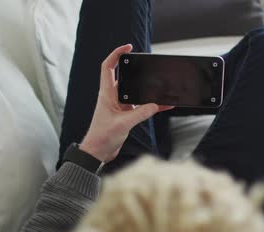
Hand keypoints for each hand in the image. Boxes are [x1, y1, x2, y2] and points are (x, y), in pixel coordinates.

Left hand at [79, 44, 173, 162]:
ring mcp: (120, 106)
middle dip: (137, 70)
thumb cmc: (102, 137)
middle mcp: (113, 97)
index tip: (128, 48)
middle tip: (148, 65)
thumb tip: (154, 104)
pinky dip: (153, 106)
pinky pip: (142, 107)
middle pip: (125, 77)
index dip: (116, 54)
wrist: (98, 152)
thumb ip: (140, 114)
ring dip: (147, 90)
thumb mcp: (122, 124)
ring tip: (161, 85)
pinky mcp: (126, 116)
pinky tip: (165, 105)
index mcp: (106, 94)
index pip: (108, 67)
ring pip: (136, 92)